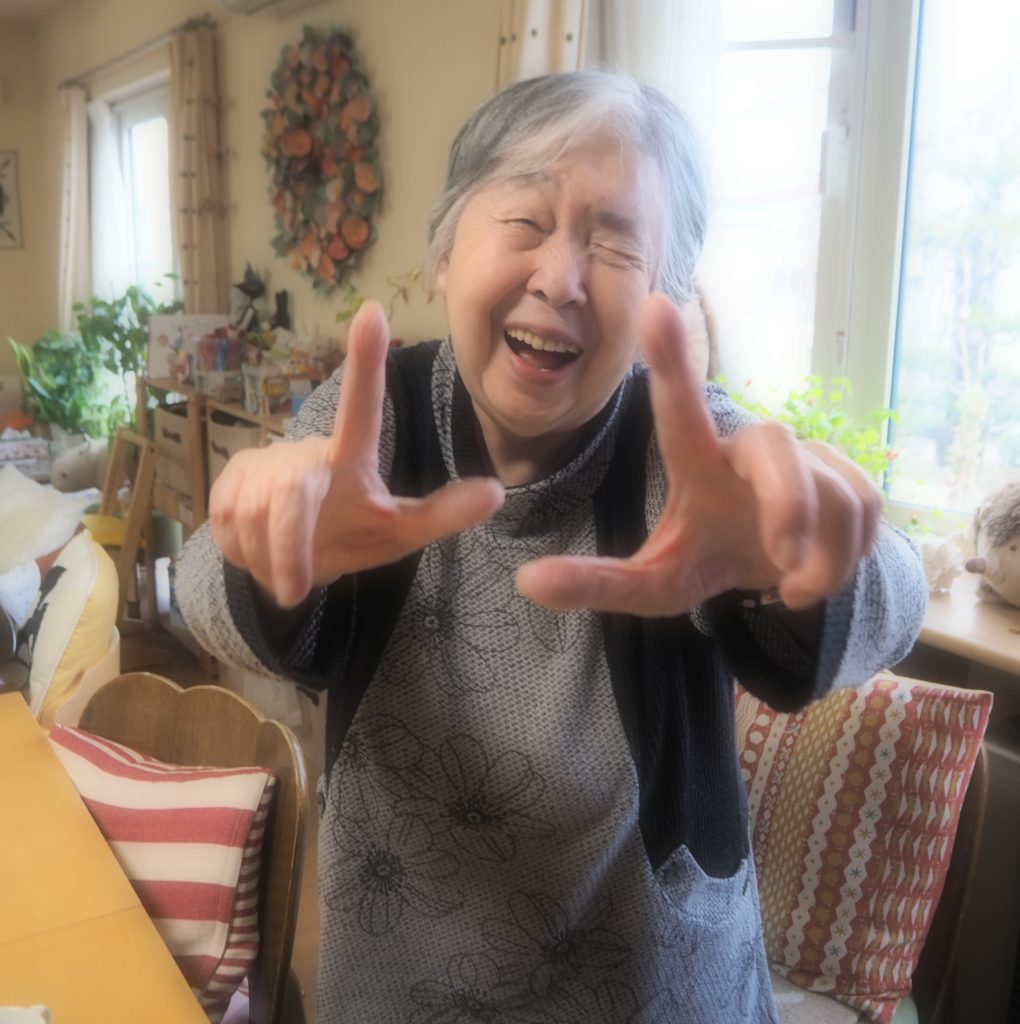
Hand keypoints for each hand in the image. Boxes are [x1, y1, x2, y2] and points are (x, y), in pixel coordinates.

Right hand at [209, 301, 503, 607]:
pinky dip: (249, 557)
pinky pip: (230, 529)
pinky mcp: (226, 487)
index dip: (365, 364)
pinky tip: (260, 553)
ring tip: (288, 568)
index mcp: (349, 457)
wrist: (287, 562)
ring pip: (255, 519)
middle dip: (289, 544)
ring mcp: (261, 467)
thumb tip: (497, 492)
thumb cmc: (351, 534)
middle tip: (294, 589)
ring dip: (272, 558)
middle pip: (290, 495)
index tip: (373, 311)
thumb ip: (442, 515)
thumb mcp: (400, 533)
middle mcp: (304, 455)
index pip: (361, 408)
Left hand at [515, 294, 880, 615]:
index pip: (681, 407)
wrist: (781, 574)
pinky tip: (821, 568)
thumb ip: (598, 583)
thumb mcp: (656, 585)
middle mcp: (750, 448)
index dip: (672, 357)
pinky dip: (846, 563)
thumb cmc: (710, 561)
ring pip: (832, 500)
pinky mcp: (853, 475)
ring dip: (819, 561)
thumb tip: (524, 582)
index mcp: (698, 462)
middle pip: (775, 448)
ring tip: (790, 581)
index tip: (654, 303)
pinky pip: (866, 514)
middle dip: (788, 504)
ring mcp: (808, 457)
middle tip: (782, 560)